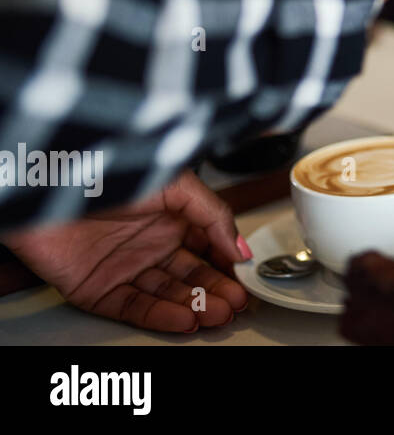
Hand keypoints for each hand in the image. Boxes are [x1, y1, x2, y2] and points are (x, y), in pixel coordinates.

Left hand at [3, 171, 249, 332]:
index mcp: (169, 218)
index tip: (246, 278)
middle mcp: (147, 244)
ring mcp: (123, 267)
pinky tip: (185, 319)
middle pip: (190, 275)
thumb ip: (213, 215)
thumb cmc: (109, 172)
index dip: (227, 264)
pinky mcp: (96, 289)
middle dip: (216, 291)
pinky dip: (161, 316)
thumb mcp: (177, 185)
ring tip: (218, 314)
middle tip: (236, 304)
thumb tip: (240, 247)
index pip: (207, 248)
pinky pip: (133, 308)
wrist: (50, 184)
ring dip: (195, 306)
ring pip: (166, 294)